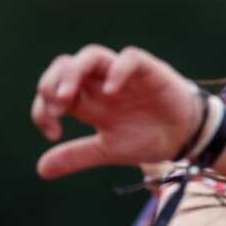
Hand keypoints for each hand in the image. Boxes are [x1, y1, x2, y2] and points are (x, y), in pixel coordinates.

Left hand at [31, 45, 198, 178]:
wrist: (185, 138)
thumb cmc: (146, 138)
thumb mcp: (107, 150)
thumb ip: (76, 155)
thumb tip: (41, 169)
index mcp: (89, 99)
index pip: (53, 91)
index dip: (43, 108)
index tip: (52, 133)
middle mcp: (101, 82)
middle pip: (66, 65)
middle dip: (52, 83)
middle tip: (54, 107)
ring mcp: (123, 75)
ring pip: (91, 56)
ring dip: (73, 73)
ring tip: (67, 97)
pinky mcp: (148, 70)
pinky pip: (129, 58)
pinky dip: (117, 71)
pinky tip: (110, 91)